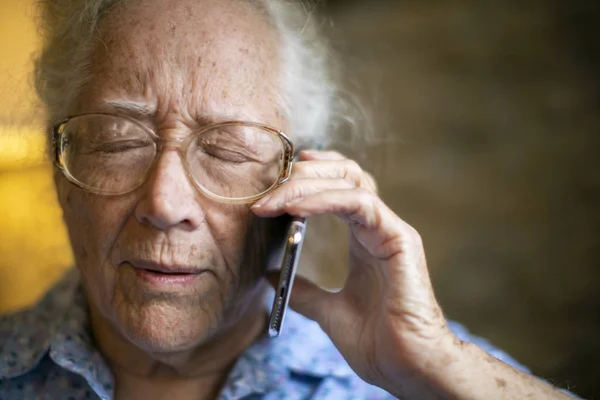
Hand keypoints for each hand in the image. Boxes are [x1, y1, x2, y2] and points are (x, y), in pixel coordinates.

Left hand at [251, 150, 452, 395]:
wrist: (407, 368)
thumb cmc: (377, 343)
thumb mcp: (328, 312)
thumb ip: (304, 292)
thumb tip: (270, 276)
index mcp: (364, 239)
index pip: (338, 189)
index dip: (309, 179)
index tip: (274, 183)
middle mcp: (377, 227)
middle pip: (344, 175)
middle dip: (304, 173)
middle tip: (269, 185)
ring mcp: (390, 230)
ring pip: (350, 182)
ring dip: (307, 184)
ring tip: (274, 198)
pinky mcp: (399, 238)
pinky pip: (360, 204)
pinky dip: (325, 200)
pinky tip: (297, 208)